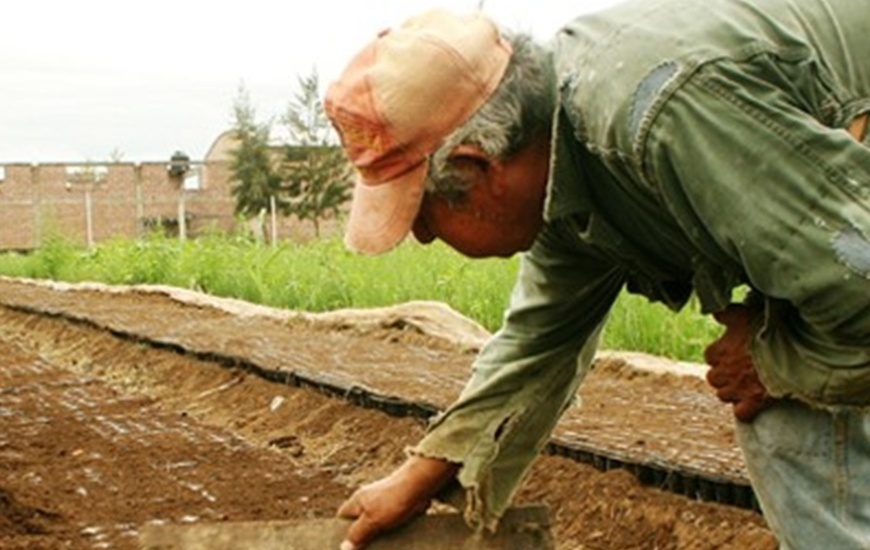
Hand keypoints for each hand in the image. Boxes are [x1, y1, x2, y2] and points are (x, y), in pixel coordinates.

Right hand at [337, 456, 458, 549]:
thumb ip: (357, 533)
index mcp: (356, 501)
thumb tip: (343, 547)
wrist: (420, 486)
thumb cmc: (393, 499)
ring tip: (381, 547)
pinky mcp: (396, 509)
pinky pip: (389, 524)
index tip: (345, 546)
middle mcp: (367, 502)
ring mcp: (382, 505)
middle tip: (365, 549)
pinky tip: (393, 540)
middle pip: (358, 523)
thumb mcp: (372, 520)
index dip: (341, 531)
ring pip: (375, 525)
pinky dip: (391, 532)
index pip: (341, 518)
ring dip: (378, 536)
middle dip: (361, 537)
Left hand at [704, 303, 772, 421]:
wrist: (787, 348)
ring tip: (745, 384)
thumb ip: (725, 314)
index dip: (721, 354)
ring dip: (731, 391)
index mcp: (718, 352)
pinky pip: (741, 413)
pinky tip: (751, 403)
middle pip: (714, 377)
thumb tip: (716, 313)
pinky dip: (744, 410)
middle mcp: (722, 372)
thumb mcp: (741, 314)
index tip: (732, 351)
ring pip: (723, 396)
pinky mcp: (752, 402)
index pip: (710, 355)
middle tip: (739, 369)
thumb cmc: (763, 329)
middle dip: (723, 375)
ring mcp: (736, 389)